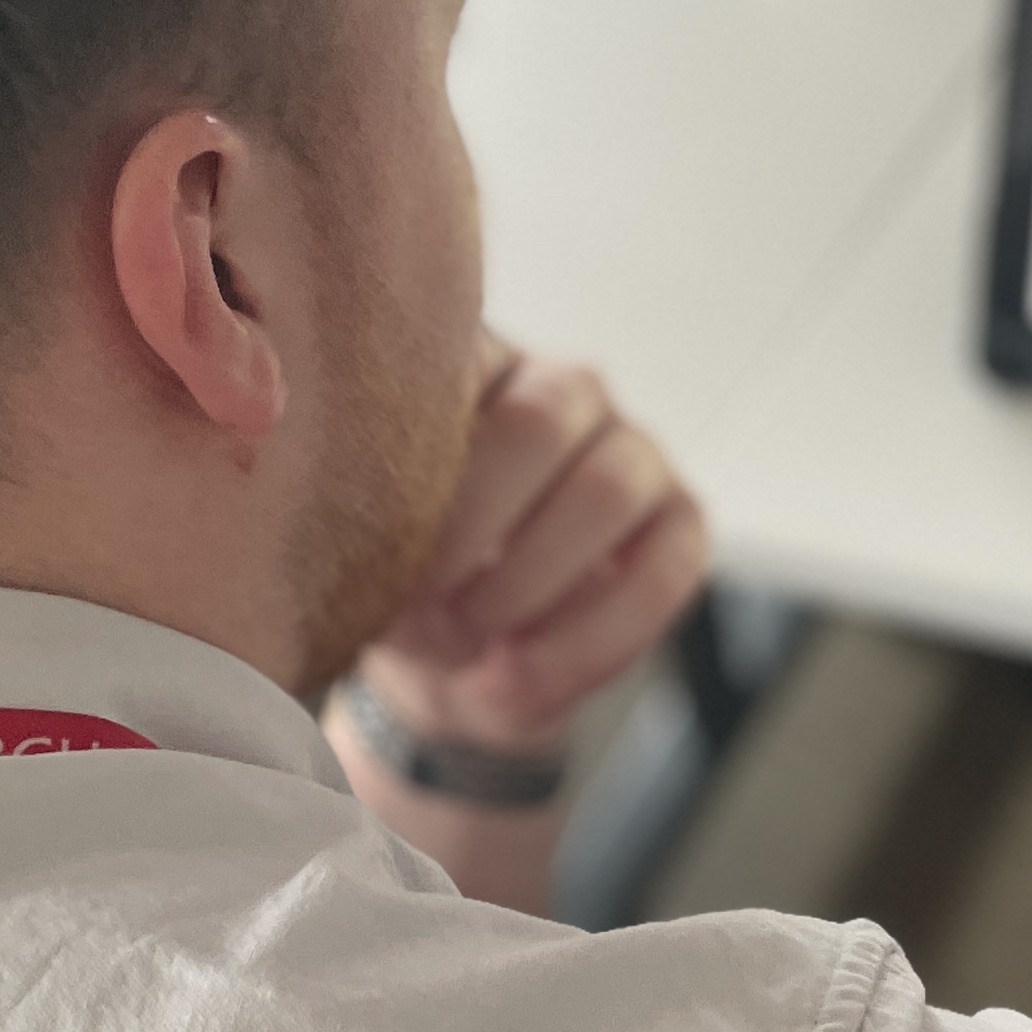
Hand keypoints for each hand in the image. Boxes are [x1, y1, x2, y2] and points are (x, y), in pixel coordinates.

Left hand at [359, 343, 710, 757]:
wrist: (458, 668)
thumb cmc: (400, 584)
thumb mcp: (360, 545)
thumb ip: (361, 511)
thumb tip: (349, 524)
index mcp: (472, 365)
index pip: (458, 356)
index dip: (415, 460)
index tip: (369, 541)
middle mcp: (562, 387)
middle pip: (540, 422)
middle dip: (475, 530)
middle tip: (424, 602)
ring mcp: (634, 450)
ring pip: (608, 493)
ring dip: (528, 585)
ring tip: (469, 641)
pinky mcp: (682, 525)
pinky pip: (661, 576)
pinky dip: (585, 644)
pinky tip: (521, 676)